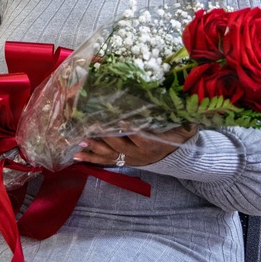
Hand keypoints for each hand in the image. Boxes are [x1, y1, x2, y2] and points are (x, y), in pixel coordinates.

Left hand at [73, 125, 198, 166]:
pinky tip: (76, 155)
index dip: (130, 129)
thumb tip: (181, 100)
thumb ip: (180, 118)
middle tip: (90, 125)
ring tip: (80, 140)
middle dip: (104, 135)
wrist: (176, 157)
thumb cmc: (178, 136)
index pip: (140, 136)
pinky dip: (90, 158)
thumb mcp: (184, 127)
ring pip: (109, 154)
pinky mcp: (122, 161)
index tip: (120, 120)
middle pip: (119, 144)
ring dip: (93, 147)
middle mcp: (139, 154)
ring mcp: (129, 159)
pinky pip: (104, 161)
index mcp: (153, 144)